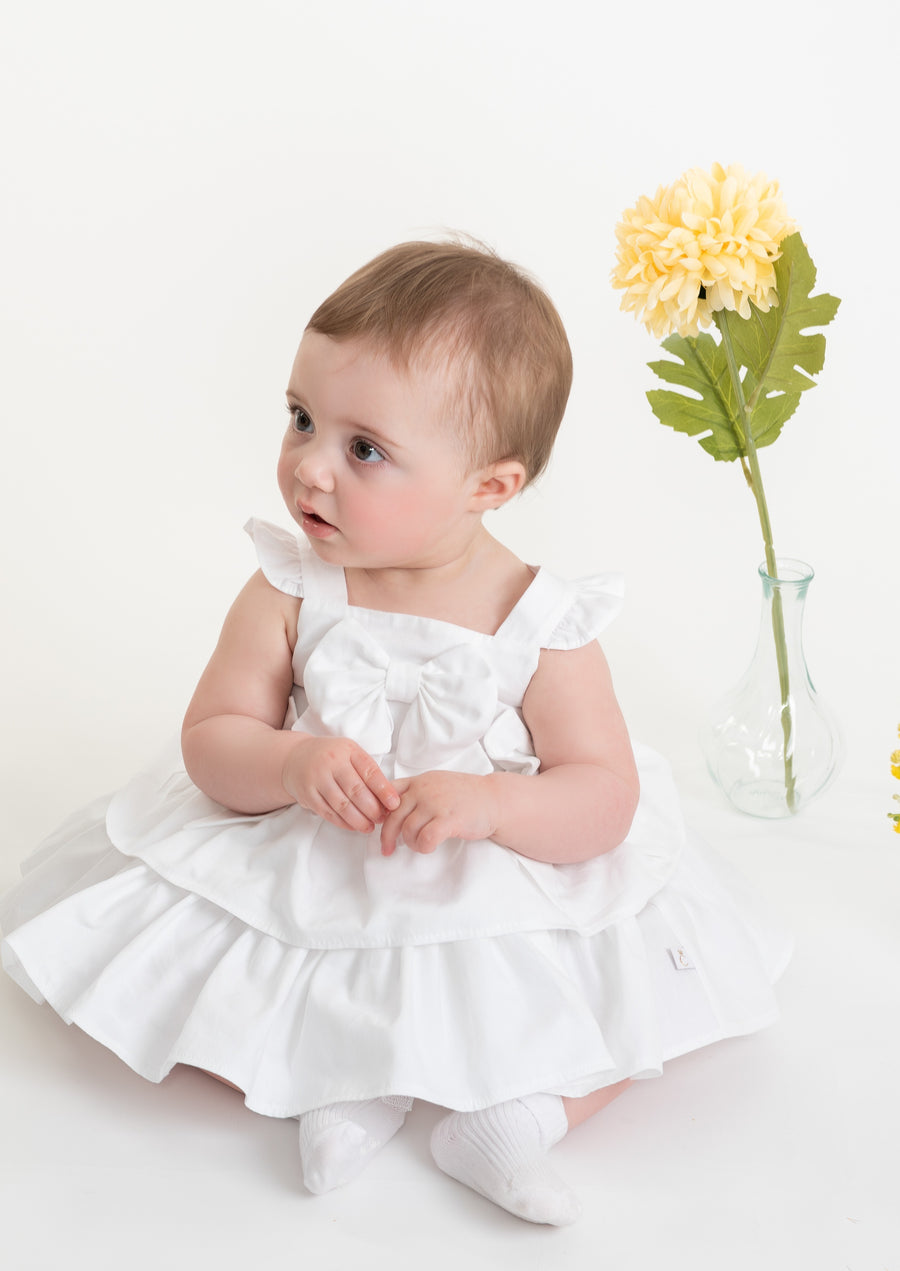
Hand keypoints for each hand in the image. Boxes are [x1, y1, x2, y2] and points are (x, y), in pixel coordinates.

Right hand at [282, 735, 399, 832]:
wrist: (295, 757)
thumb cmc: (331, 757)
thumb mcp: (350, 754)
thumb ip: (367, 772)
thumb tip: (388, 798)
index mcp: (348, 751)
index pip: (370, 772)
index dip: (384, 790)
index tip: (394, 804)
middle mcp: (332, 763)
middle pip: (356, 791)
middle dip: (373, 809)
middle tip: (382, 819)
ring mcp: (317, 779)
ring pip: (342, 805)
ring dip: (359, 820)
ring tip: (370, 827)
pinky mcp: (307, 794)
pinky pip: (328, 813)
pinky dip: (343, 823)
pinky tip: (353, 826)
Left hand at [379, 770, 497, 856]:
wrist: (494, 799)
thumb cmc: (465, 795)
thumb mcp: (437, 784)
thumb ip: (416, 792)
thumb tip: (389, 809)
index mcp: (419, 781)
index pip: (387, 791)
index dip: (379, 810)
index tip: (378, 824)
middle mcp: (424, 790)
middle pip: (393, 816)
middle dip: (387, 836)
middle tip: (388, 849)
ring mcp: (436, 804)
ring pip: (408, 830)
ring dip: (410, 843)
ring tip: (418, 845)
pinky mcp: (449, 820)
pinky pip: (425, 839)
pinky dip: (423, 847)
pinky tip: (429, 847)